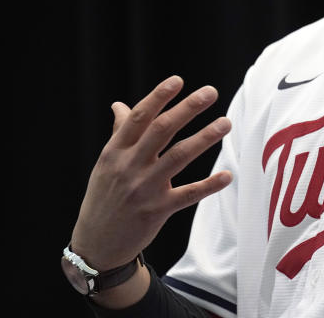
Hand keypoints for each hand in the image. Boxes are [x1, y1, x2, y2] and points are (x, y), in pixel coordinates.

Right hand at [69, 75, 232, 270]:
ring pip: (179, 157)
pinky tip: (228, 175)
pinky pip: (188, 194)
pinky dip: (209, 185)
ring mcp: (144, 189)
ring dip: (204, 138)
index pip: (139, 118)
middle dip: (187, 108)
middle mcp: (129, 167)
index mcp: (115, 151)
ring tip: (225, 123)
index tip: (178, 80)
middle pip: (162, 130)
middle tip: (211, 92)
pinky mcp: (158, 211)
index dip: (158, 97)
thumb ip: (119, 133)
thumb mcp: (106, 164)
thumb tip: (119, 105)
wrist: (95, 244)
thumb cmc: (103, 196)